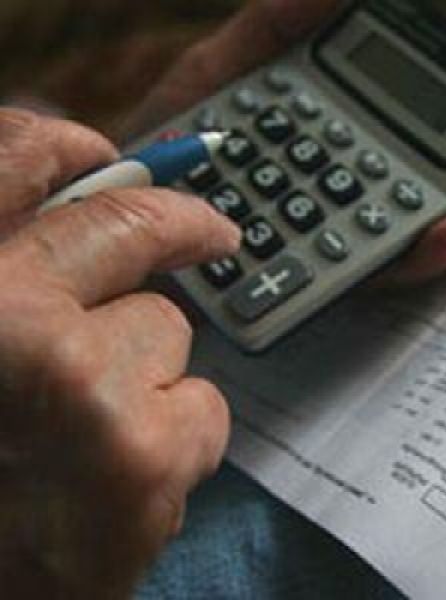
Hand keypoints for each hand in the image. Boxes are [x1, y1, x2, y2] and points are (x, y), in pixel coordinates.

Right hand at [0, 109, 240, 595]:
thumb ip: (17, 282)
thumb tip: (81, 197)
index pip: (11, 162)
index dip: (63, 146)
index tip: (109, 155)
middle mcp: (4, 320)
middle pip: (128, 228)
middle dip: (176, 226)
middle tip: (215, 233)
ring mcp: (81, 383)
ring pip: (166, 328)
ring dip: (145, 371)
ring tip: (91, 436)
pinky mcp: (146, 452)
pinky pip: (202, 405)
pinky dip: (177, 435)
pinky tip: (125, 479)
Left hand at [126, 0, 445, 286]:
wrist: (131, 201)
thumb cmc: (182, 134)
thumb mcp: (233, 66)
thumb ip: (285, 23)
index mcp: (347, 131)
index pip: (425, 112)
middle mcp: (360, 184)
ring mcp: (349, 232)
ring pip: (437, 226)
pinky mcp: (330, 277)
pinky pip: (388, 269)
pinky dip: (424, 251)